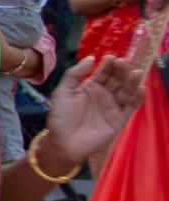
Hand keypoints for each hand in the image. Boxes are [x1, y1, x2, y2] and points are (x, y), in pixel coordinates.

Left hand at [41, 52, 144, 168]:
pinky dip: (137, 98)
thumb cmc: (60, 118)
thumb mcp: (62, 92)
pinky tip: (140, 88)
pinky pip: (131, 107)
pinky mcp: (119, 119)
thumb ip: (74, 74)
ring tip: (135, 72)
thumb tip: (91, 58)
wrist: (62, 143)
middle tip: (124, 63)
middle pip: (117, 79)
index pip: (104, 72)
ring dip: (132, 81)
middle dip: (121, 71)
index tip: (111, 57)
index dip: (108, 65)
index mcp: (91, 87)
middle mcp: (104, 95)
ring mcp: (112, 107)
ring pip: (126, 91)